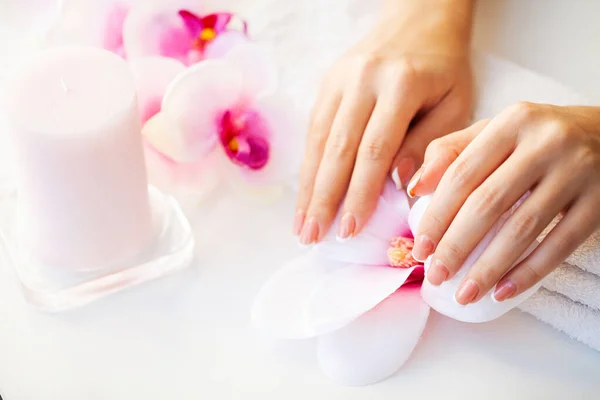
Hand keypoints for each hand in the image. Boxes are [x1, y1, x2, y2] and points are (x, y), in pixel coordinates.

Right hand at [294, 0, 473, 243]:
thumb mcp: (454, 102)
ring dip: (307, 187)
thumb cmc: (444, 66)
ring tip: (301, 225)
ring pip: (318, 141)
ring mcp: (339, 80)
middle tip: (312, 237)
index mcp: (400, 84)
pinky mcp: (327, 84)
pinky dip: (308, 166)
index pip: (375, 149)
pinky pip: (313, 130)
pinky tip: (303, 194)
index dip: (359, 193)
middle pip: (337, 149)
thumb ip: (430, 143)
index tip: (350, 230)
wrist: (418, 17)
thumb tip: (400, 185)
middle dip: (323, 198)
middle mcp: (362, 80)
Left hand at [409, 103, 599, 304]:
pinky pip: (560, 245)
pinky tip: (503, 292)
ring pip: (523, 229)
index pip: (462, 174)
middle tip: (436, 275)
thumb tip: (415, 187)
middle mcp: (546, 142)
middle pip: (488, 203)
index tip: (419, 248)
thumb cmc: (537, 137)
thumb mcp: (495, 131)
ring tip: (464, 292)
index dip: (436, 215)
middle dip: (456, 245)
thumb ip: (451, 152)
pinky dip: (529, 273)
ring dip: (488, 268)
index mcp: (512, 122)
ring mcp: (578, 172)